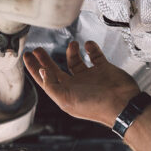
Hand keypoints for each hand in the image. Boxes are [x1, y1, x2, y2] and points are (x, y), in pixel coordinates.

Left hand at [23, 41, 140, 126]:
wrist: (123, 104)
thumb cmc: (96, 106)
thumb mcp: (66, 98)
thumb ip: (51, 84)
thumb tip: (42, 71)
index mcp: (65, 93)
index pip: (45, 79)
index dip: (34, 68)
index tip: (27, 56)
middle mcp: (76, 86)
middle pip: (56, 70)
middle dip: (46, 60)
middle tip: (38, 49)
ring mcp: (90, 77)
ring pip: (75, 61)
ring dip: (71, 51)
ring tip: (72, 44)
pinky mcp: (104, 69)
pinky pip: (95, 56)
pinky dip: (91, 48)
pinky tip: (88, 45)